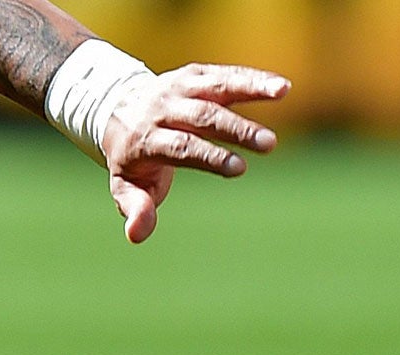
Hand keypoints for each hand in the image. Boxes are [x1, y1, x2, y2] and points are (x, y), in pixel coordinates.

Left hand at [99, 64, 289, 243]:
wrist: (118, 109)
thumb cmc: (132, 157)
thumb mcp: (124, 186)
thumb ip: (135, 208)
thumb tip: (136, 235)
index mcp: (146, 139)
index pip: (181, 147)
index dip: (210, 156)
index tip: (239, 168)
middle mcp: (162, 109)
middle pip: (202, 117)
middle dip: (237, 129)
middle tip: (269, 144)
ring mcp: (179, 88)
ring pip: (216, 87)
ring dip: (251, 89)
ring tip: (282, 92)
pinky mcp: (195, 74)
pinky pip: (225, 75)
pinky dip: (252, 79)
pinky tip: (281, 87)